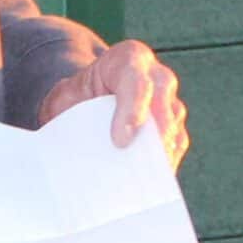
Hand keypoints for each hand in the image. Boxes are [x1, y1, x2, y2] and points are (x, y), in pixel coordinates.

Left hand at [39, 40, 187, 170]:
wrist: (84, 100)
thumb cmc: (75, 98)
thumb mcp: (65, 99)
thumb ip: (70, 115)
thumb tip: (71, 154)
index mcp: (126, 59)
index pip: (136, 80)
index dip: (131, 110)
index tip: (120, 141)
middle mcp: (154, 75)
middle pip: (163, 100)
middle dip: (154, 133)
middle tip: (144, 166)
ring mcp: (168, 100)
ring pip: (173, 123)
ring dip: (160, 153)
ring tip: (144, 184)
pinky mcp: (173, 124)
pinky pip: (176, 143)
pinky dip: (164, 164)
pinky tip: (149, 184)